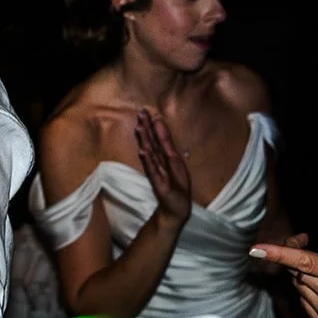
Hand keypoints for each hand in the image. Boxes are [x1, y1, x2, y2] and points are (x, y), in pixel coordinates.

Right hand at [135, 109, 191, 223]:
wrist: (177, 207)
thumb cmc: (176, 184)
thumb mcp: (175, 161)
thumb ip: (167, 144)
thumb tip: (161, 126)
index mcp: (163, 156)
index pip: (156, 137)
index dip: (151, 125)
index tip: (145, 111)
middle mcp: (158, 162)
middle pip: (151, 142)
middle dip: (146, 128)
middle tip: (140, 113)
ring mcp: (157, 172)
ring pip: (150, 153)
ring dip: (145, 140)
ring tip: (139, 127)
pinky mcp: (158, 183)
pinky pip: (152, 170)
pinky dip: (148, 161)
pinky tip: (143, 151)